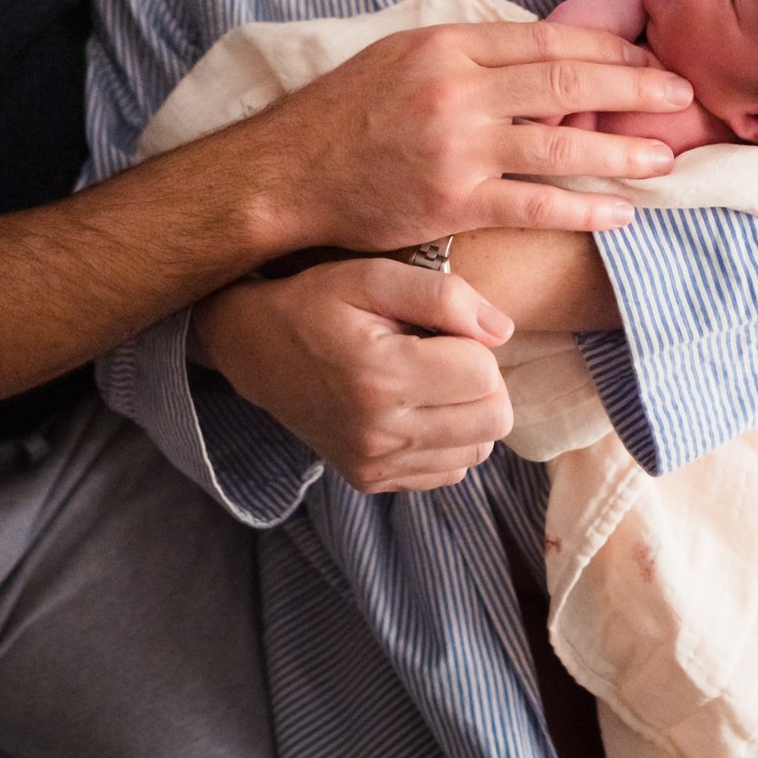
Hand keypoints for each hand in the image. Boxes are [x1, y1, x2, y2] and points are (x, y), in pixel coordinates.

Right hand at [193, 260, 515, 492]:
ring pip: (479, 450)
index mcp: (381, 376)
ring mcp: (374, 464)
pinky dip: (447, 440)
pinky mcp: (371, 480)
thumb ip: (442, 296)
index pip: (485, 375)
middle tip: (445, 355)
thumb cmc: (317, 301)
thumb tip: (503, 331)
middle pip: (493, 420)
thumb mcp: (372, 276)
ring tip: (430, 380)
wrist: (254, 349)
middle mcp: (379, 432)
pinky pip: (449, 471)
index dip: (476, 344)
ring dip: (469, 413)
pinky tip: (415, 408)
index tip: (442, 331)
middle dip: (483, 382)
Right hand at [245, 20, 688, 253]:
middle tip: (681, 93)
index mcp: (447, 46)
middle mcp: (458, 89)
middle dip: (633, 85)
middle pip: (566, 80)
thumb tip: (530, 54)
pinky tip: (621, 212)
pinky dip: (583, 207)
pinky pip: (534, 204)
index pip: (545, 38)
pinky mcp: (453, 201)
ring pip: (560, 143)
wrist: (284, 175)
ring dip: (621, 150)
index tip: (646, 52)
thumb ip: (463, 56)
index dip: (605, 45)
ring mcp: (458, 146)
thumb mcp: (398, 58)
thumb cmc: (340, 117)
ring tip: (666, 157)